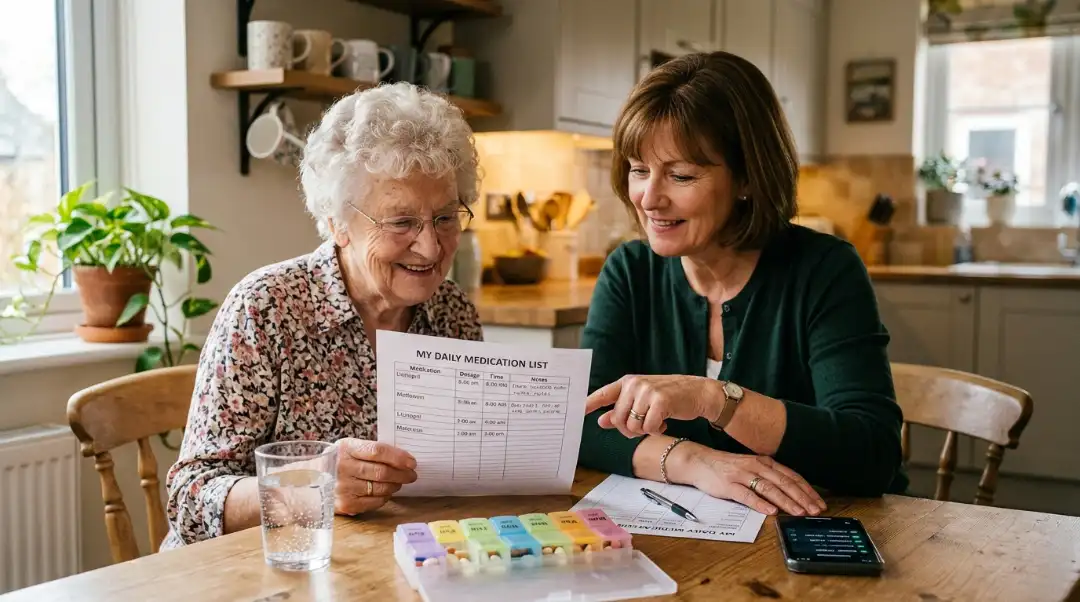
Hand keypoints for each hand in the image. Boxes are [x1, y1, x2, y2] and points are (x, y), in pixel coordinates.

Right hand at [334, 438, 416, 514]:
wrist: (312, 479)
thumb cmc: (339, 461)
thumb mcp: (351, 448)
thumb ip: (372, 451)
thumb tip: (403, 459)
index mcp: (346, 448)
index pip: (377, 451)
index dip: (398, 457)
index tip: (412, 462)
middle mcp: (343, 467)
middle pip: (382, 472)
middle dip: (402, 474)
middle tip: (411, 475)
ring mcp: (343, 487)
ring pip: (381, 488)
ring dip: (395, 485)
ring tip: (398, 482)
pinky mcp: (345, 504)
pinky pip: (374, 502)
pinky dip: (385, 497)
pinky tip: (385, 492)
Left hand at [585, 374, 720, 437]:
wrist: (699, 393)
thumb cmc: (670, 398)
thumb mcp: (643, 401)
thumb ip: (621, 410)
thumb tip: (601, 421)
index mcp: (628, 382)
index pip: (604, 393)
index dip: (589, 403)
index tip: (578, 410)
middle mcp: (635, 384)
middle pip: (618, 419)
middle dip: (629, 430)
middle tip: (644, 426)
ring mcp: (647, 391)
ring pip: (632, 426)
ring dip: (644, 431)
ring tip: (656, 420)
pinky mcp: (660, 401)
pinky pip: (648, 428)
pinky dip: (656, 430)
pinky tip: (664, 421)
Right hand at [679, 444, 825, 515]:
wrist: (698, 461)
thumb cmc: (726, 467)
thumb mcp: (751, 467)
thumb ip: (768, 477)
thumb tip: (790, 493)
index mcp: (764, 462)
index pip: (791, 476)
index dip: (807, 490)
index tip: (819, 503)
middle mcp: (756, 466)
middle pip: (784, 483)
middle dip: (802, 498)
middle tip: (816, 511)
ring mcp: (742, 475)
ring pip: (769, 489)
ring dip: (786, 501)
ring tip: (799, 513)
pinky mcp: (728, 485)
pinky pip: (747, 495)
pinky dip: (760, 503)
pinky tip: (771, 511)